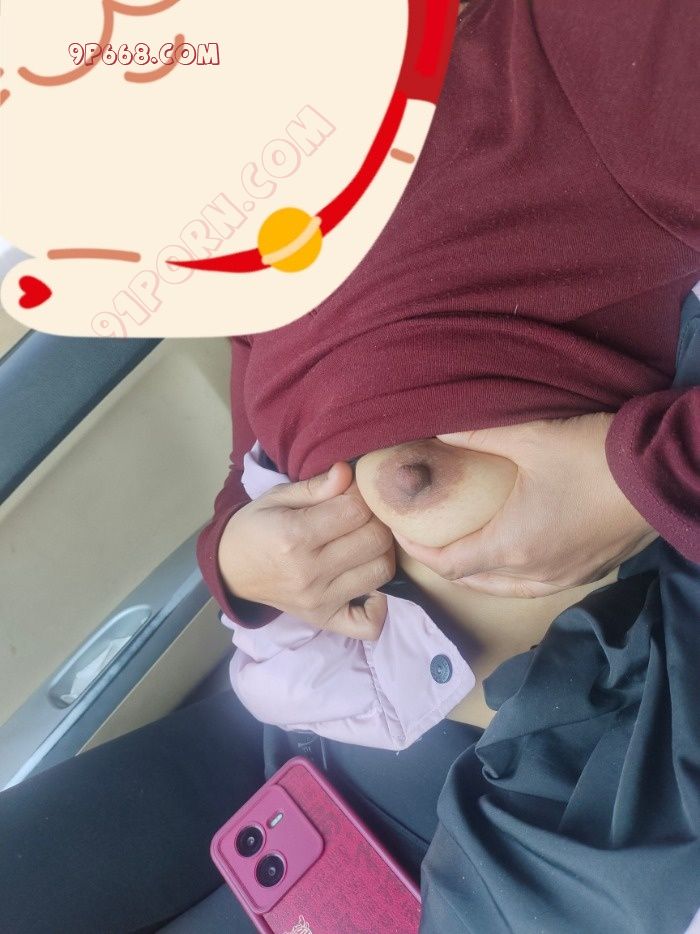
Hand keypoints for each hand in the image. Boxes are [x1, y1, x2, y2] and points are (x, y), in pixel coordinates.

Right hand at [218, 462, 394, 638]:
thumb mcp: (277, 497)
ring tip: (363, 542)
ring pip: (381, 572)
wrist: (230, 570)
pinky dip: (379, 605)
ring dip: (381, 552)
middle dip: (375, 520)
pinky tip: (366, 581)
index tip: (351, 493)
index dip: (361, 495)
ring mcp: (319, 600)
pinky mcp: (325, 620)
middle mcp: (309, 572)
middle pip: (375, 540)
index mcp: (294, 536)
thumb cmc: (256, 527)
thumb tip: (349, 473)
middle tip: (360, 517)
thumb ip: (316, 486)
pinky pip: (369, 623)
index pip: (356, 510)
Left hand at [393, 413, 657, 597]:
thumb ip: (476, 434)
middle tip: (427, 536)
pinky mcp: (589, 573)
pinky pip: (537, 585)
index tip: (399, 531)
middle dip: (444, 563)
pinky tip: (513, 551)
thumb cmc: (593, 456)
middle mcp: (534, 573)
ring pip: (506, 588)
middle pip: (473, 581)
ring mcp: (565, 578)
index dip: (418, 549)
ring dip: (478, 573)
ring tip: (463, 547)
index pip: (448, 562)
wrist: (662, 475)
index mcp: (512, 546)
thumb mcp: (529, 437)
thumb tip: (437, 430)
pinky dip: (511, 575)